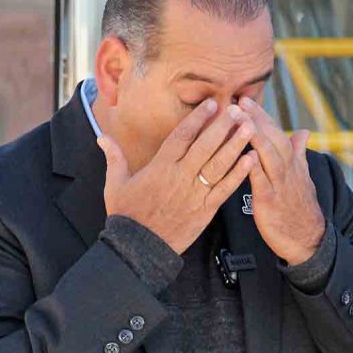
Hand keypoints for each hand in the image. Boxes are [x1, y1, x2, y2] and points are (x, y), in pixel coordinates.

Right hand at [96, 99, 255, 253]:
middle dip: (222, 126)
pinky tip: (250, 160)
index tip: (212, 103)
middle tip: (238, 109)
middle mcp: (180, 176)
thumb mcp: (115, 183)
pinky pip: (225, 189)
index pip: (182, 136)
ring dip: (236, 145)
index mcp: (160, 166)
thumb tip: (102, 136)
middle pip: (205, 146)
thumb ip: (114, 157)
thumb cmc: (126, 215)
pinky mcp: (205, 210)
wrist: (138, 248)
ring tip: (250, 128)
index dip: (198, 118)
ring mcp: (195, 193)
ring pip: (219, 164)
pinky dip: (238, 174)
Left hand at [239, 96, 324, 264]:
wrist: (308, 238)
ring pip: (267, 154)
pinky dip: (252, 166)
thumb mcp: (302, 177)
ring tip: (238, 119)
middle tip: (238, 101)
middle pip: (271, 138)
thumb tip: (303, 131)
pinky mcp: (270, 201)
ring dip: (252, 134)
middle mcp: (287, 169)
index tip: (245, 100)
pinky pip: (260, 180)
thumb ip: (299, 153)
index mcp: (291, 162)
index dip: (261, 116)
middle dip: (255, 118)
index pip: (275, 133)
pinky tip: (242, 155)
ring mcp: (279, 184)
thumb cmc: (300, 207)